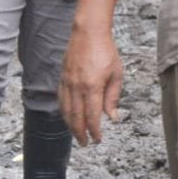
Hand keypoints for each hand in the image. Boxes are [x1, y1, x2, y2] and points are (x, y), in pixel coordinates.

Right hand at [58, 26, 123, 144]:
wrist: (88, 34)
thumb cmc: (106, 52)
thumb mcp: (116, 74)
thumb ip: (112, 97)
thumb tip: (112, 117)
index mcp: (92, 87)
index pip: (92, 116)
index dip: (94, 131)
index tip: (97, 139)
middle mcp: (77, 88)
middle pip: (76, 118)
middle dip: (80, 133)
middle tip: (85, 143)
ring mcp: (67, 84)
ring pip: (66, 111)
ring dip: (71, 126)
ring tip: (77, 135)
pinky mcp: (62, 79)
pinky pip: (61, 101)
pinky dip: (64, 113)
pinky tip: (68, 118)